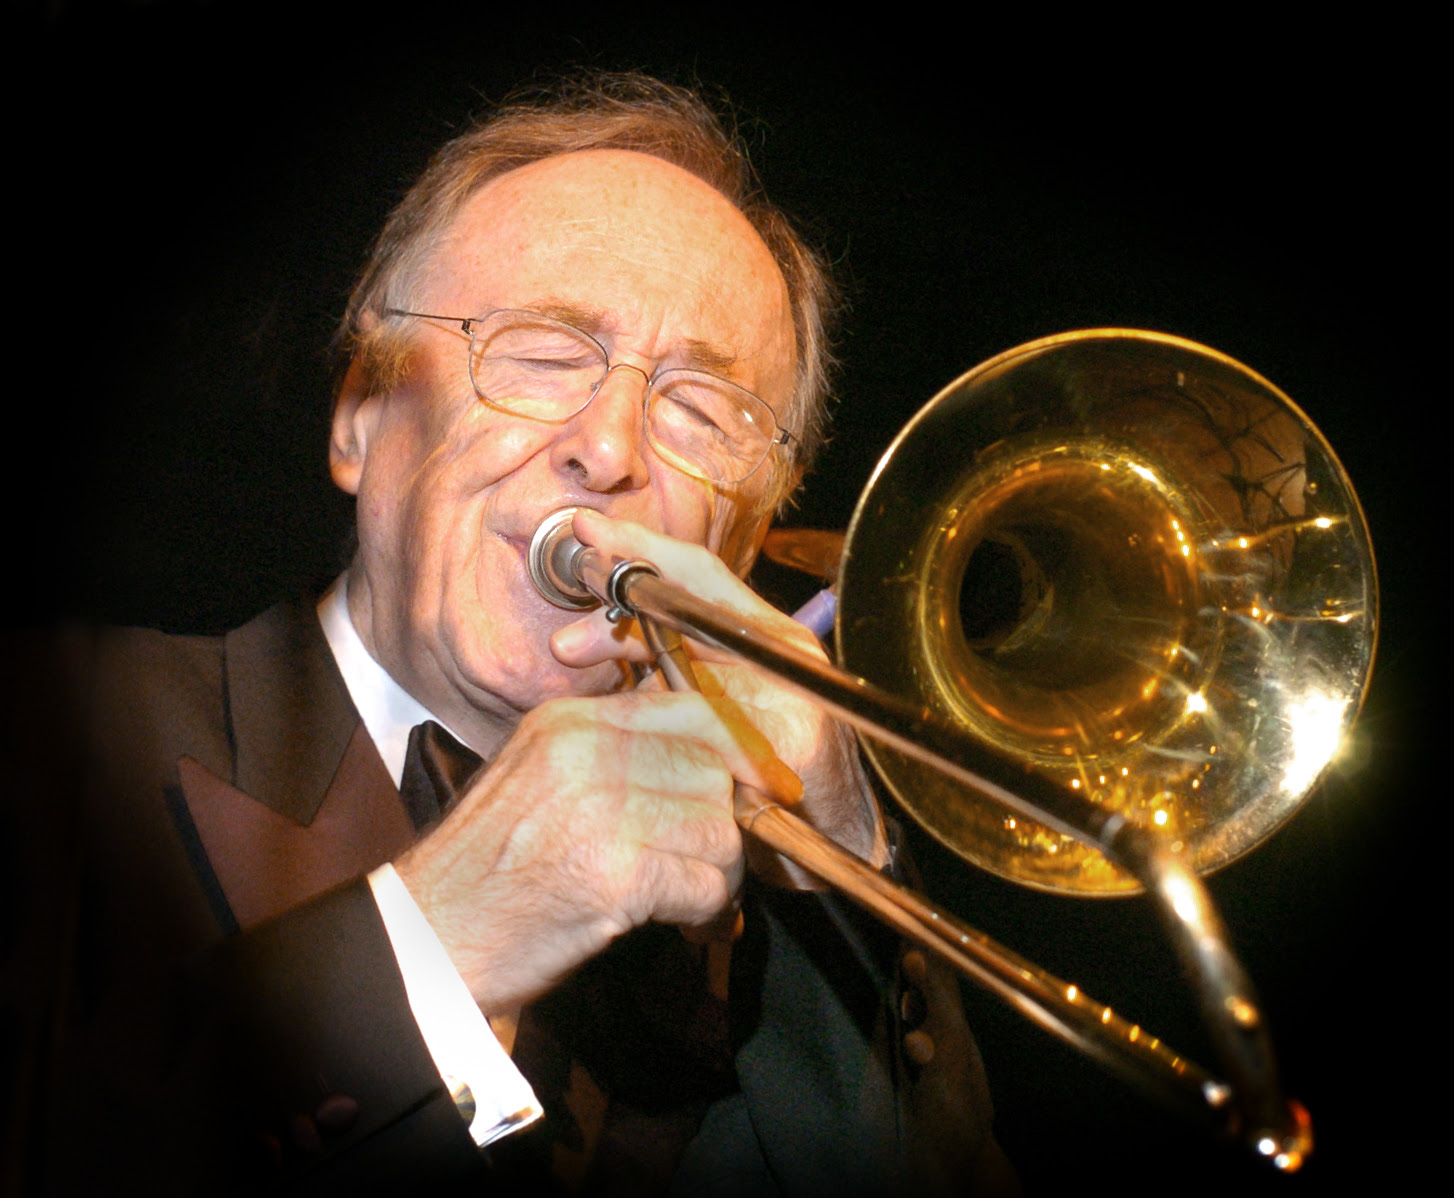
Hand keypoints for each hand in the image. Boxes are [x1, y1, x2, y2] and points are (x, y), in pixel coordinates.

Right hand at [395, 686, 797, 1013]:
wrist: (426, 936)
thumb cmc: (485, 869)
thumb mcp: (537, 778)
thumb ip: (612, 758)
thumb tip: (705, 765)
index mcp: (570, 722)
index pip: (692, 709)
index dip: (741, 749)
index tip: (762, 784)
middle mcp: (585, 754)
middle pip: (712, 771)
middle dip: (725, 824)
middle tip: (711, 862)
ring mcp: (599, 812)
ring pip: (717, 829)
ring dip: (718, 873)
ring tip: (694, 899)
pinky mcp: (612, 875)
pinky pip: (703, 883)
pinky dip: (705, 911)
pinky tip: (682, 923)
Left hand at [550, 509, 887, 883]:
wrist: (836, 838)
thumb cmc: (767, 774)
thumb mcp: (706, 705)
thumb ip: (656, 665)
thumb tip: (574, 639)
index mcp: (765, 635)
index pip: (700, 572)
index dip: (641, 544)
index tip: (586, 529)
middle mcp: (786, 651)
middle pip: (696, 601)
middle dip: (624, 594)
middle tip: (569, 610)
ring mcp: (795, 689)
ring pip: (698, 657)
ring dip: (629, 658)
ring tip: (573, 650)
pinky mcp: (796, 737)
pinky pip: (713, 721)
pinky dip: (661, 722)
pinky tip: (622, 728)